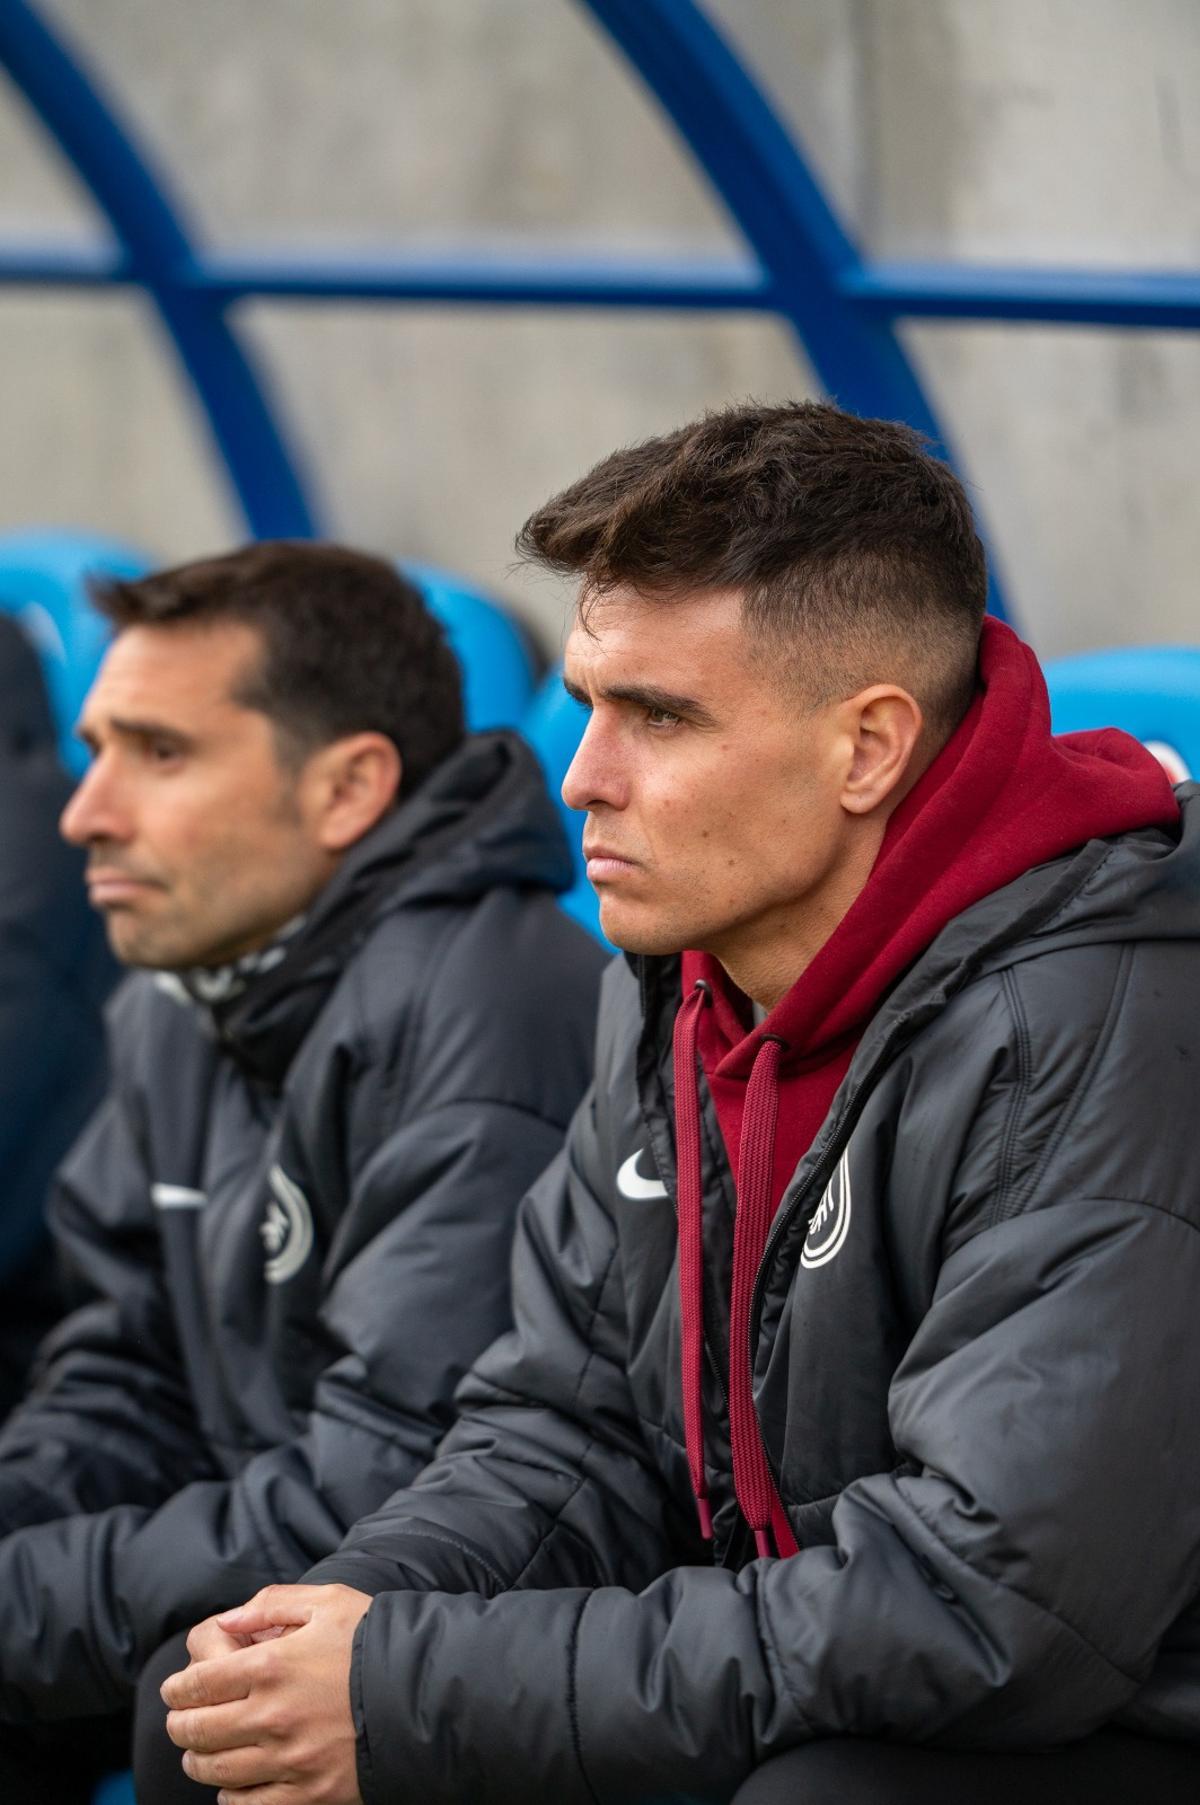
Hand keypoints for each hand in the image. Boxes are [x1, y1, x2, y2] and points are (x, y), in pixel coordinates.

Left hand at [162, 1582, 371, 1803]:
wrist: (424, 1694)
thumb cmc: (373, 1642)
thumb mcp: (328, 1601)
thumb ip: (272, 1604)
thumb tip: (228, 1621)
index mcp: (272, 1666)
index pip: (198, 1683)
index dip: (177, 1688)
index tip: (175, 1689)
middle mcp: (272, 1716)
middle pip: (197, 1730)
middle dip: (179, 1724)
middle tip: (180, 1720)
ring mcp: (288, 1760)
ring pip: (215, 1771)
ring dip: (197, 1761)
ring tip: (198, 1753)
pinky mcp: (308, 1794)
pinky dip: (229, 1799)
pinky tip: (230, 1786)